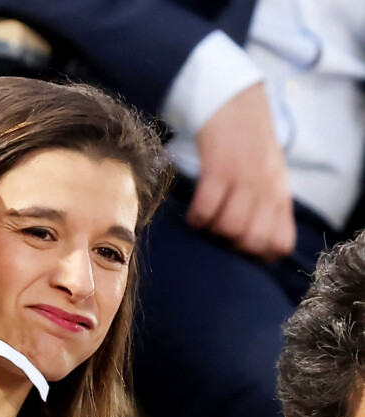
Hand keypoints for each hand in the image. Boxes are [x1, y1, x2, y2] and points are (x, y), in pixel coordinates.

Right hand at [187, 82, 295, 261]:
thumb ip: (270, 206)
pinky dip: (196, 217)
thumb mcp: (270, 174)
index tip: (244, 249)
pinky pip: (206, 208)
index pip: (282, 242)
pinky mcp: (219, 169)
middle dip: (233, 246)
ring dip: (213, 231)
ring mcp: (242, 180)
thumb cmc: (249, 142)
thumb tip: (261, 242)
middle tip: (221, 236)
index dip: (262, 254)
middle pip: (253, 241)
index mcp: (279, 195)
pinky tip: (194, 214)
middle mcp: (265, 190)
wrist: (233, 101)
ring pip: (230, 228)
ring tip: (208, 222)